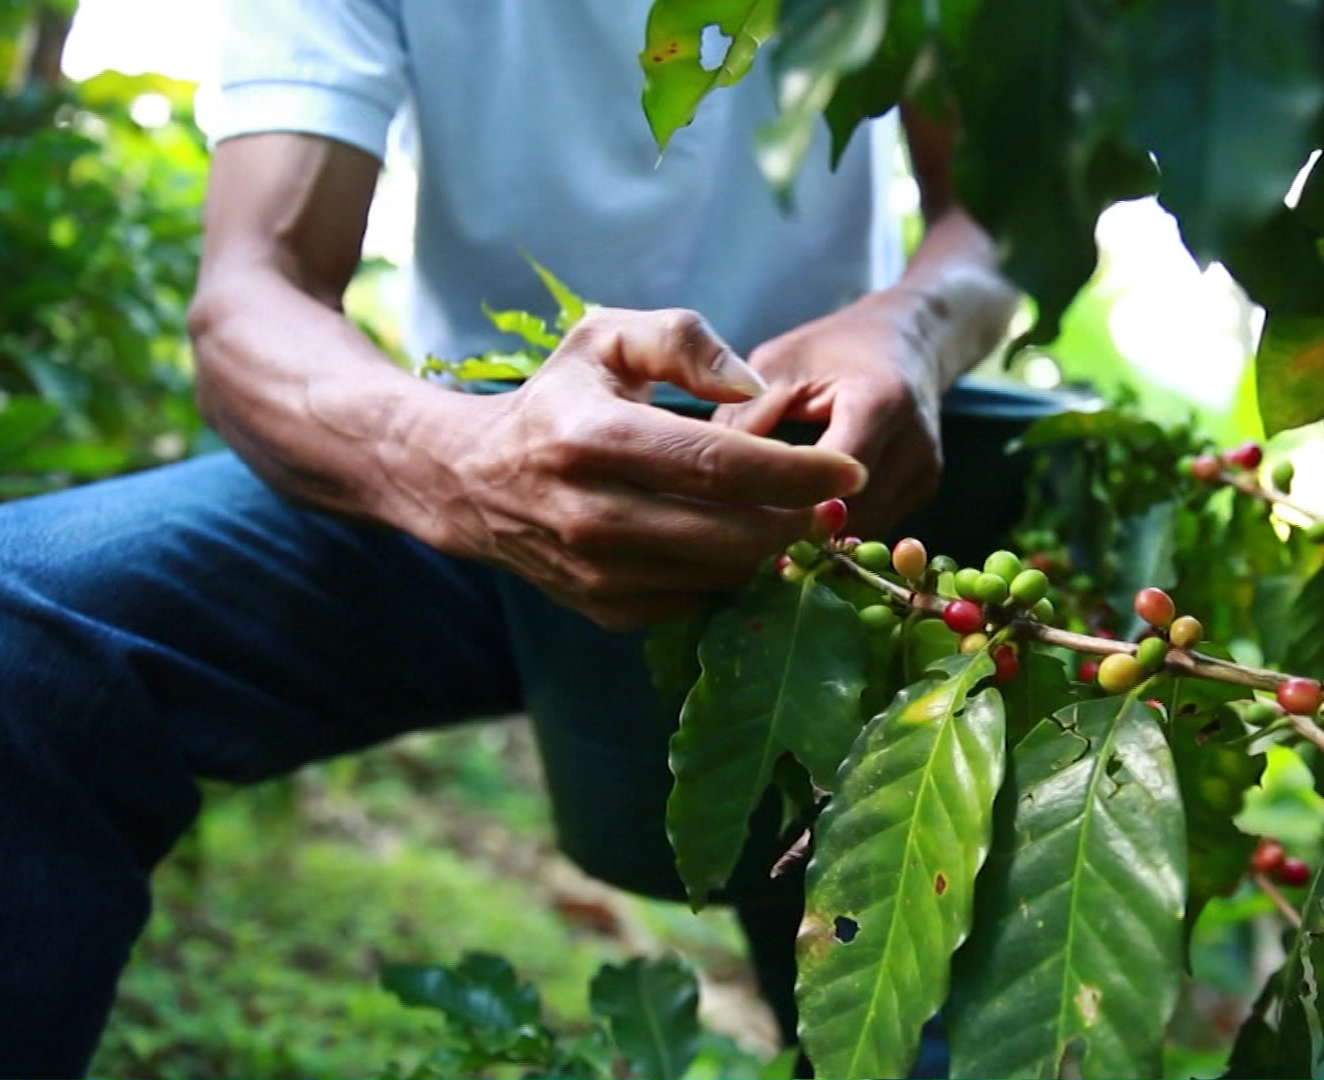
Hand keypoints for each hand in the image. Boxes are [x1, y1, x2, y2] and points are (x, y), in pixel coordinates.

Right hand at [415, 308, 866, 628]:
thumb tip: (756, 388)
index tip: (849, 473)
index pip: (720, 466)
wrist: (474, 478)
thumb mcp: (609, 338)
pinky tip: (738, 540)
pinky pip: (697, 600)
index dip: (797, 473)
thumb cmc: (561, 397)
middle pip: (731, 533)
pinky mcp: (604, 609)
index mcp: (596, 438)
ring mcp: (596, 572)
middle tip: (831, 501)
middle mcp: (593, 514)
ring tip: (788, 514)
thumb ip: (685, 341)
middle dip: (797, 520)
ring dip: (769, 549)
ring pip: (721, 573)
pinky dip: (731, 574)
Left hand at [712, 292, 943, 538]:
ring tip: (769, 524)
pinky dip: (839, 525)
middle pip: (850, 512)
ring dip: (819, 531)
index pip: (832, 478)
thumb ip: (744, 418)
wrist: (907, 340)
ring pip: (863, 528)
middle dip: (798, 525)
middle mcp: (914, 444)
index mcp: (879, 402)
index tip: (739, 513)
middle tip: (743, 531)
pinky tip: (803, 513)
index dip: (786, 501)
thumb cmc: (834, 346)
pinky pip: (876, 523)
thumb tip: (702, 477)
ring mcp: (925, 471)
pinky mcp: (924, 489)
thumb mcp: (779, 365)